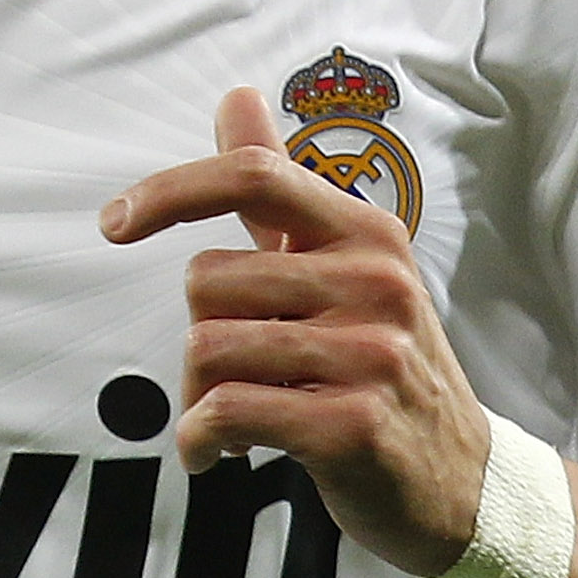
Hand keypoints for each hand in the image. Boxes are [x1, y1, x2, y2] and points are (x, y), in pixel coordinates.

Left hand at [100, 86, 491, 577]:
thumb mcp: (347, 270)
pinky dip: (200, 439)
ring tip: (236, 415)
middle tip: (232, 375)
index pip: (253, 176)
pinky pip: (226, 411)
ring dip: (197, 397)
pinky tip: (220, 451)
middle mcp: (374, 281)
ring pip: (207, 347)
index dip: (170, 190)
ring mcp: (370, 353)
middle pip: (205, 281)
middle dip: (197, 337)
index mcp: (366, 233)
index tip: (114, 221)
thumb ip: (281, 191)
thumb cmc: (385, 369)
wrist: (464, 481)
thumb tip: (236, 97)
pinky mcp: (352, 424)